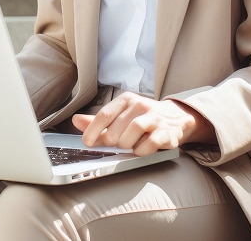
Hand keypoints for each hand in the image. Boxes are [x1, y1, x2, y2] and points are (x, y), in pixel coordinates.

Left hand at [71, 93, 214, 155]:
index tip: (87, 143)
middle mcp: (140, 105)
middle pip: (115, 130)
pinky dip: (141, 151)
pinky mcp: (166, 132)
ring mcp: (154, 118)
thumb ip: (98, 121)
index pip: (104, 115)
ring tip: (128, 145)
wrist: (175, 117)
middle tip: (116, 143)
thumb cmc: (141, 118)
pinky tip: (140, 149)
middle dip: (112, 141)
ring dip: (126, 146)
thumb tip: (75, 120)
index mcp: (126, 100)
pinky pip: (148, 145)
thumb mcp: (120, 115)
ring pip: (130, 136)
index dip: (92, 130)